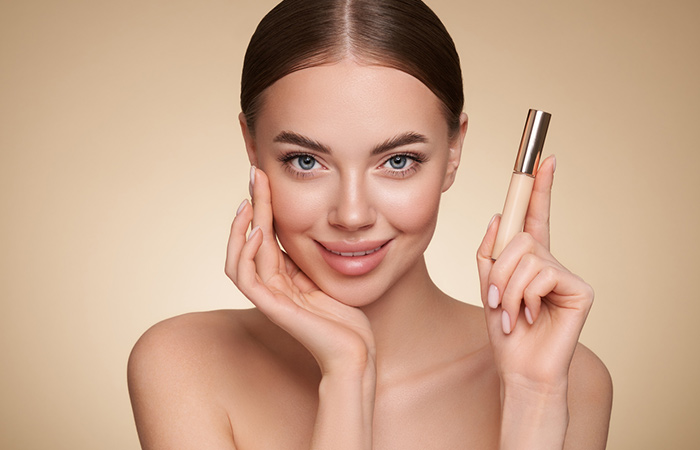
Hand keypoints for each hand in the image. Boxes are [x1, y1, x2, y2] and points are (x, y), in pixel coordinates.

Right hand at [225, 167, 375, 374]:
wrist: (355, 354)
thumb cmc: (347, 321)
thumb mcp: (328, 279)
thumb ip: (311, 260)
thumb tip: (313, 228)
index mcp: (284, 277)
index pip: (266, 234)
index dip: (264, 206)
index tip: (266, 177)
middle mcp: (272, 284)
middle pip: (250, 238)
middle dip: (253, 204)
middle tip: (254, 172)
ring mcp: (270, 297)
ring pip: (240, 256)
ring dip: (242, 225)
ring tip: (250, 199)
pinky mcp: (273, 308)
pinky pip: (248, 278)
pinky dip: (247, 254)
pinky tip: (259, 232)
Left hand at [476, 156, 593, 389]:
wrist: (519, 366)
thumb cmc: (504, 330)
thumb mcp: (487, 285)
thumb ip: (491, 251)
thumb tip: (499, 216)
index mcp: (531, 259)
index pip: (535, 216)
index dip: (539, 187)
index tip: (543, 158)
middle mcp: (551, 262)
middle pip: (520, 237)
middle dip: (498, 270)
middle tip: (495, 300)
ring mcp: (568, 274)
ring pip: (527, 256)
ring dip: (507, 288)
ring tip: (511, 313)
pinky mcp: (580, 288)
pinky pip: (541, 274)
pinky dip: (523, 297)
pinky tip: (529, 316)